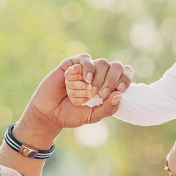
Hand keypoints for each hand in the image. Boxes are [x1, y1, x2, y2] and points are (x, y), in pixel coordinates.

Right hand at [14, 55, 132, 147]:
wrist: (50, 113)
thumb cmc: (72, 115)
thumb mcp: (93, 116)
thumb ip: (108, 108)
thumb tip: (119, 94)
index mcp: (108, 86)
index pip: (125, 74)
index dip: (126, 78)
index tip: (120, 90)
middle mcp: (99, 75)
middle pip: (115, 67)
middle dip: (111, 81)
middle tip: (100, 94)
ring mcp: (87, 68)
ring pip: (101, 64)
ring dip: (95, 80)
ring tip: (86, 92)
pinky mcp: (73, 64)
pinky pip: (85, 59)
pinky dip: (87, 69)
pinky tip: (84, 79)